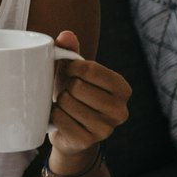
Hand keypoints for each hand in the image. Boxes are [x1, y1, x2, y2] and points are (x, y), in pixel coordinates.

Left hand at [46, 29, 129, 160]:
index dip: (72, 67)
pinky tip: (60, 119)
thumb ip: (71, 50)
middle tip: (68, 92)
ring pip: (67, 103)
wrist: (71, 133)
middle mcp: (120, 110)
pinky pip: (60, 120)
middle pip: (78, 87)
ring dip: (59, 102)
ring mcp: (106, 129)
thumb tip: (66, 35)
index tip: (68, 70)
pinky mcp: (87, 142)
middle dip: (66, 87)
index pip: (91, 69)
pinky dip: (54, 117)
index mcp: (123, 89)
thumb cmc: (74, 95)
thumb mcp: (75, 72)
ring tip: (65, 106)